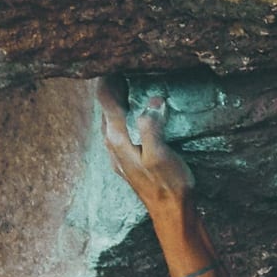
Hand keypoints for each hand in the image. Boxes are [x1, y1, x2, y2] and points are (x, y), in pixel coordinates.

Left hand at [97, 77, 194, 210]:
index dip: (110, 79)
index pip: (106, 101)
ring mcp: (118, 155)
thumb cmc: (168, 185)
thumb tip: (152, 101)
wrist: (171, 213)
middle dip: (112, 88)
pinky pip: (120, 131)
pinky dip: (124, 117)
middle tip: (123, 69)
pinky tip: (134, 117)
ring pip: (111, 120)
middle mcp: (112, 145)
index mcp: (117, 139)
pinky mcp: (127, 161)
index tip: (116, 62)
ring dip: (117, 103)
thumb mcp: (160, 154)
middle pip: (105, 109)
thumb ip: (151, 126)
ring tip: (128, 86)